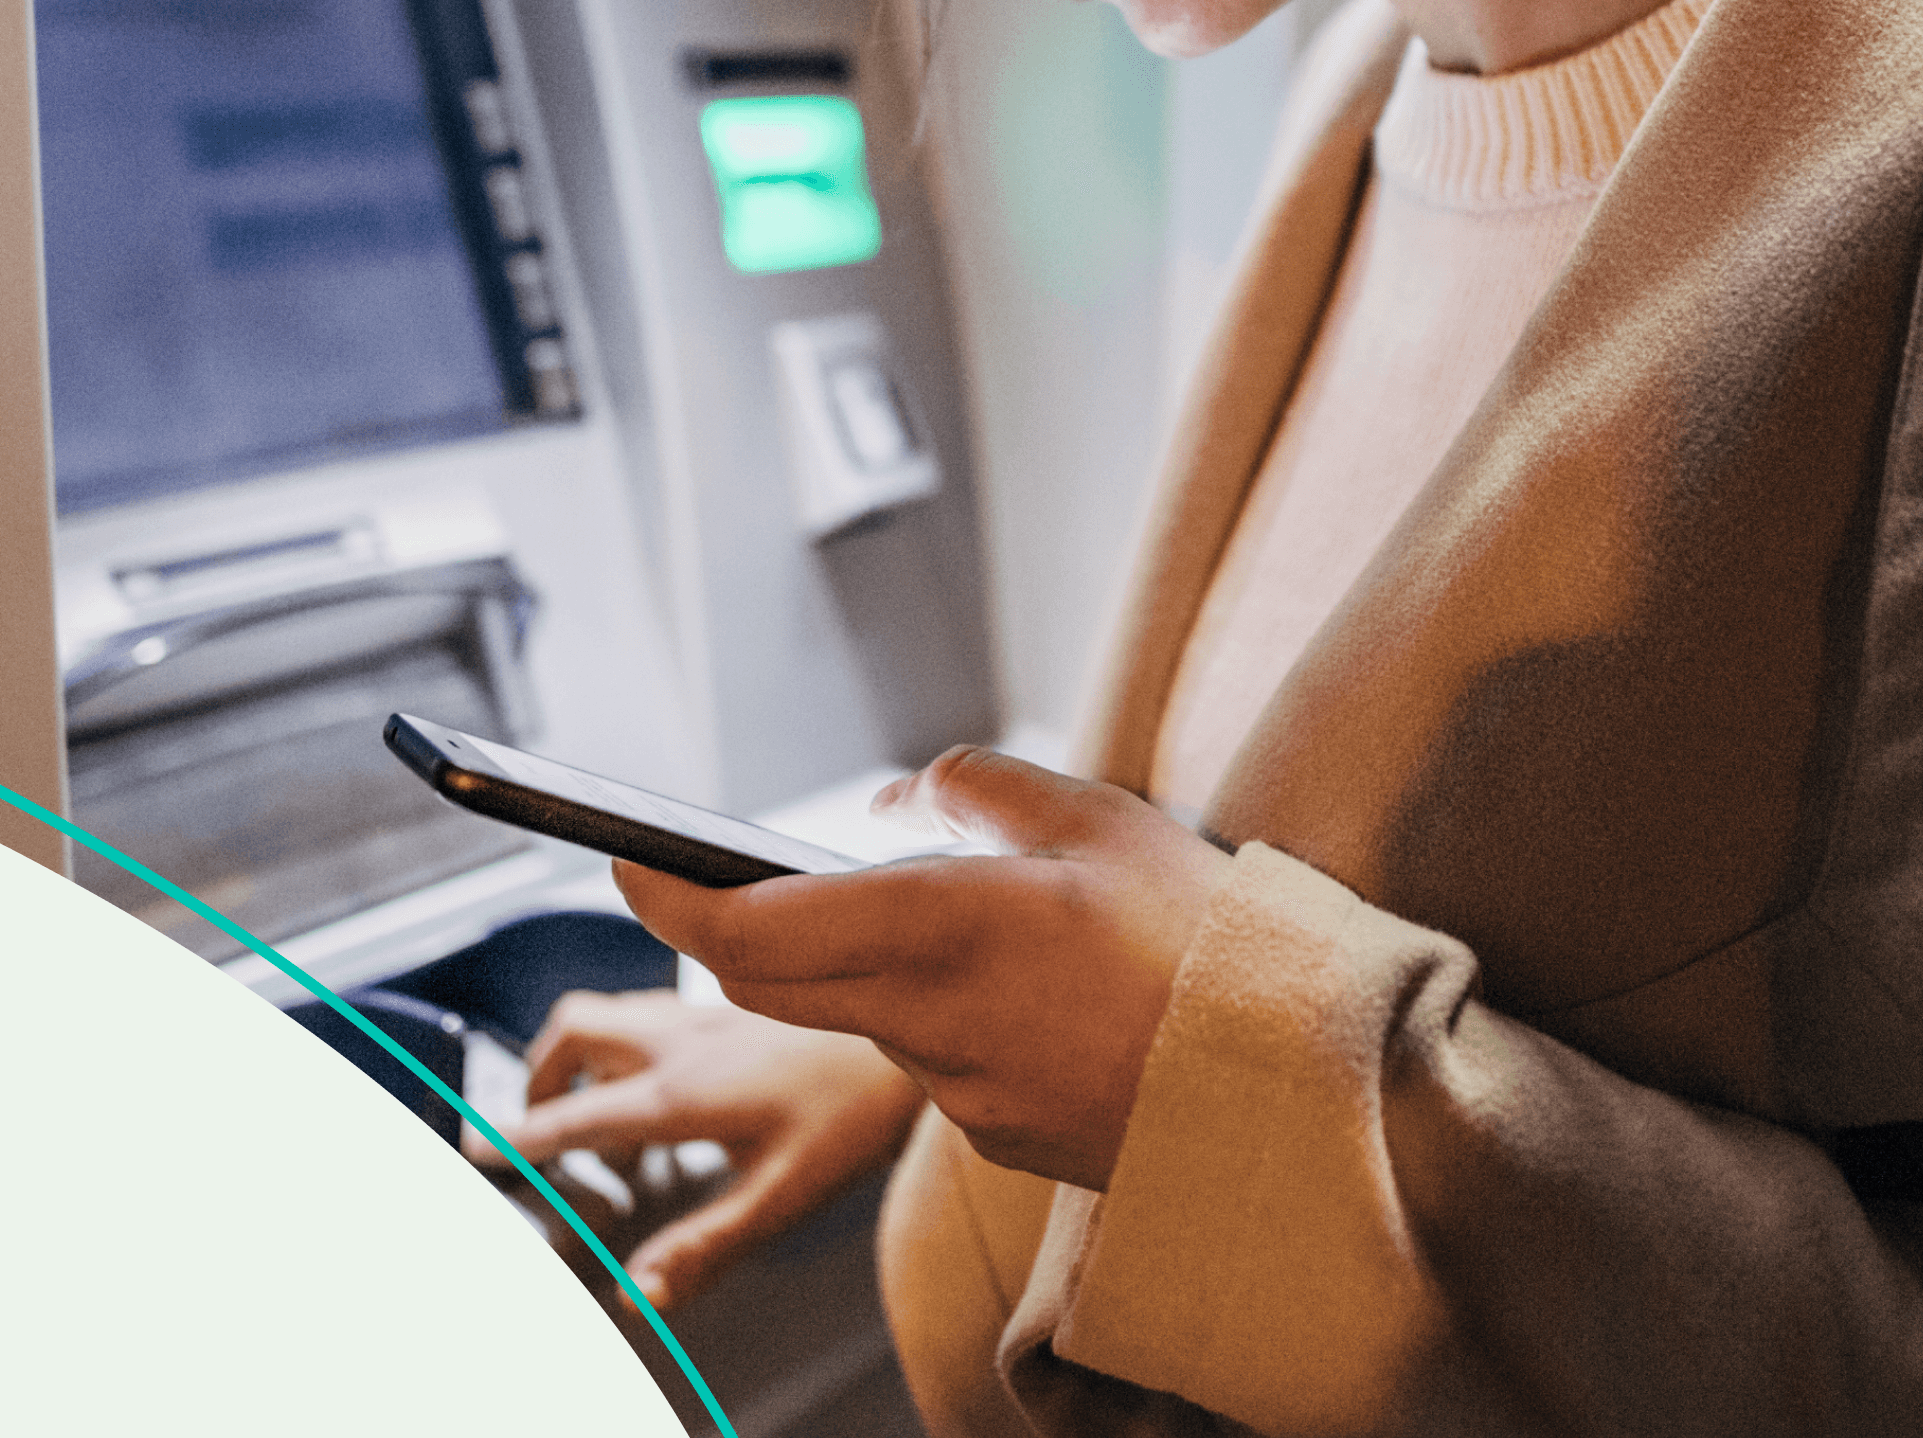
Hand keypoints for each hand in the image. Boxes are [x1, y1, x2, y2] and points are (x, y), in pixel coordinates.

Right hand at [486, 990, 923, 1309]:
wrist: (914, 1027)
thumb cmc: (854, 1116)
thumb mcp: (779, 1198)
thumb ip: (702, 1249)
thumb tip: (638, 1297)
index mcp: (680, 1093)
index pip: (573, 1118)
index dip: (517, 1140)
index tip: (474, 1155)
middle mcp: (678, 1040)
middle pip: (571, 1032)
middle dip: (538, 1079)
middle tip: (537, 1128)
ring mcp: (702, 1013)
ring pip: (607, 1010)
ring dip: (580, 1055)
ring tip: (597, 1113)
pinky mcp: (726, 1003)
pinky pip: (647, 1010)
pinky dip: (626, 1044)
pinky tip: (663, 1086)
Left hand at [615, 745, 1230, 1191]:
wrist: (1295, 1084)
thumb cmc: (1204, 937)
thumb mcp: (1094, 815)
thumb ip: (971, 788)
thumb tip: (889, 807)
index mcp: (945, 926)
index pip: (750, 928)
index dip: (669, 896)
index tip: (627, 858)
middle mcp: (928, 1019)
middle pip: (771, 982)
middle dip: (732, 930)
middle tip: (720, 877)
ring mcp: (956, 1090)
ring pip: (859, 1016)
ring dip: (864, 969)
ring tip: (969, 919)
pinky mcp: (991, 1134)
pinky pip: (929, 1061)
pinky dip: (938, 1017)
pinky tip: (1027, 991)